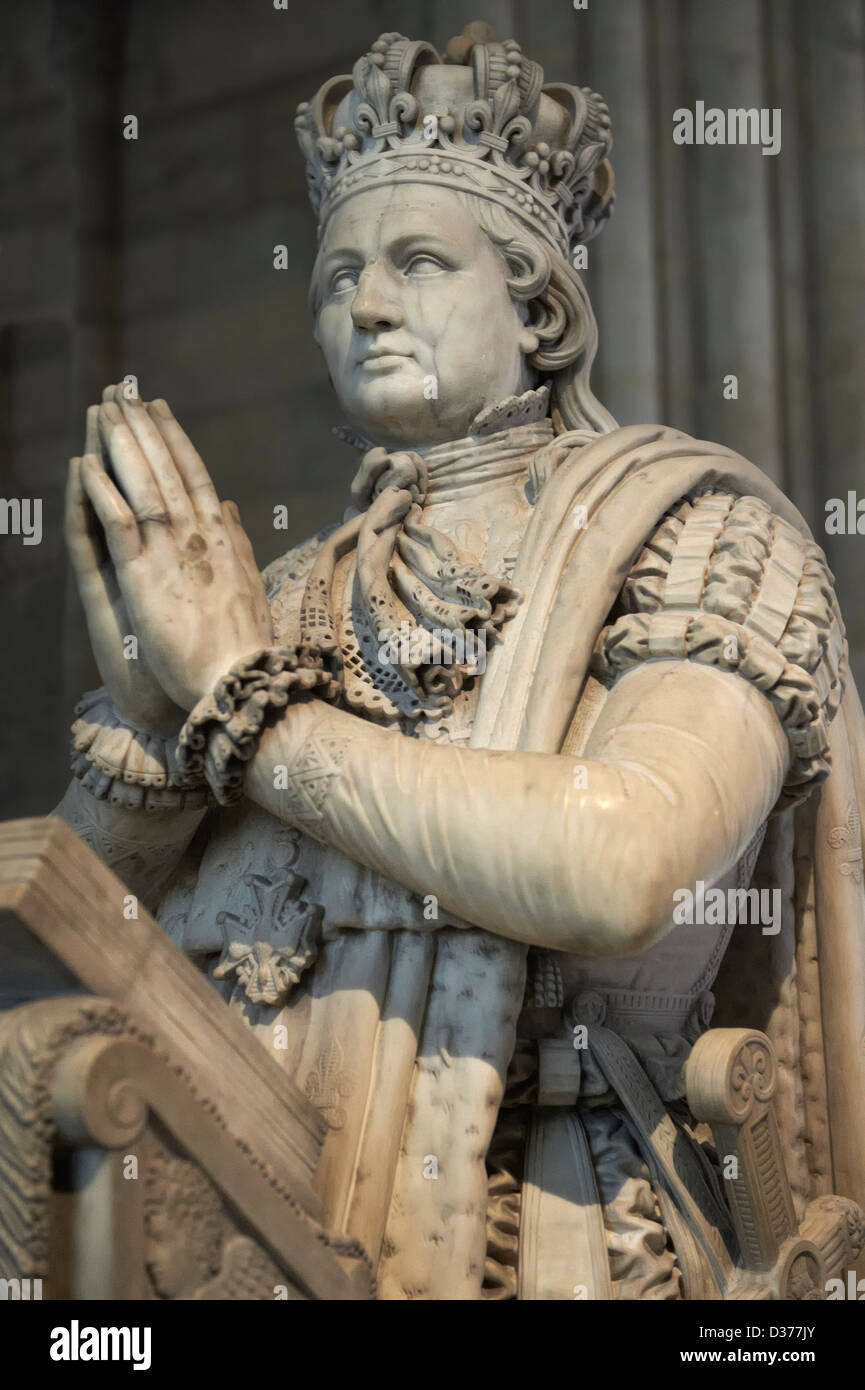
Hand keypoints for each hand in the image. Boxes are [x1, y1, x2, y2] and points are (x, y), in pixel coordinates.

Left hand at [79, 385, 272, 710]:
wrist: (240, 681)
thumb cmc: (246, 644)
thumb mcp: (250, 584)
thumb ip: (237, 542)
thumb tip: (232, 508)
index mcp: (223, 539)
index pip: (196, 476)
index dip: (174, 439)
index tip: (158, 408)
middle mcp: (199, 536)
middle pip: (166, 469)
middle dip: (142, 427)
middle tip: (122, 391)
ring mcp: (171, 554)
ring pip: (143, 485)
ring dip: (121, 444)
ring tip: (104, 409)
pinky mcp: (145, 577)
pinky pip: (119, 523)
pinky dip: (103, 491)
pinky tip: (87, 464)